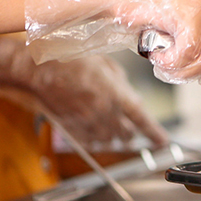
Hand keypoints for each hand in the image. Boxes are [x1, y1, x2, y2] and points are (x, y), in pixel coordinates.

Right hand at [32, 55, 169, 147]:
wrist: (37, 68)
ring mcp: (85, 122)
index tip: (162, 141)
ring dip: (113, 135)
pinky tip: (94, 127)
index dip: (154, 133)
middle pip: (126, 134)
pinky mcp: (70, 127)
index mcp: (115, 95)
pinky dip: (95, 138)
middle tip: (130, 124)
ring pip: (108, 140)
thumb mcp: (105, 63)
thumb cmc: (71, 59)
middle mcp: (103, 112)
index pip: (142, 120)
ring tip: (110, 123)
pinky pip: (88, 141)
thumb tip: (132, 98)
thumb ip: (122, 83)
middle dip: (131, 131)